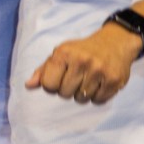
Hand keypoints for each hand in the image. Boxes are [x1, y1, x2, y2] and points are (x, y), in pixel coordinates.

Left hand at [26, 23, 141, 103]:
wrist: (114, 43)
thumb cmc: (81, 51)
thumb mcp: (60, 54)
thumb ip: (43, 70)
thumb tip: (28, 85)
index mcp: (64, 53)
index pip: (48, 84)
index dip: (52, 85)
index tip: (59, 78)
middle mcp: (81, 60)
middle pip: (64, 94)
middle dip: (67, 90)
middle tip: (76, 78)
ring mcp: (99, 70)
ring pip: (81, 99)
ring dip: (83, 94)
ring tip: (88, 79)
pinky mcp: (114, 80)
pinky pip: (99, 100)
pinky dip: (97, 96)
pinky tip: (99, 83)